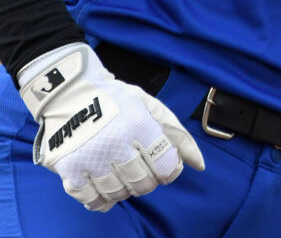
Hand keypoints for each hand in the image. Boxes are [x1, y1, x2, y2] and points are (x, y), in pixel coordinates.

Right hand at [18, 43, 204, 211]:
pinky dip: (101, 199)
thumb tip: (198, 164)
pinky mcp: (69, 169)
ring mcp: (91, 157)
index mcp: (139, 123)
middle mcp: (116, 142)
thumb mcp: (150, 106)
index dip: (169, 170)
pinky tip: (103, 185)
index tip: (163, 164)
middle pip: (143, 183)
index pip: (166, 166)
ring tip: (121, 171)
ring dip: (125, 188)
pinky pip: (92, 200)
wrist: (69, 92)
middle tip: (141, 167)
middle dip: (148, 180)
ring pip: (119, 193)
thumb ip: (177, 135)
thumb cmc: (116, 100)